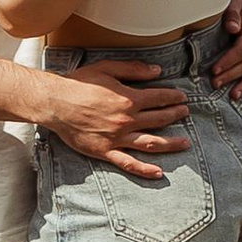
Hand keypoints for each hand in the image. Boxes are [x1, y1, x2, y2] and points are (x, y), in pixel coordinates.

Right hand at [38, 57, 191, 183]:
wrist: (55, 103)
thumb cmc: (79, 84)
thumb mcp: (107, 68)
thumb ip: (133, 70)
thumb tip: (157, 71)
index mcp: (128, 99)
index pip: (158, 98)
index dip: (173, 97)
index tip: (182, 97)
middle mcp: (126, 120)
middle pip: (159, 119)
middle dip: (175, 115)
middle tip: (186, 113)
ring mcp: (117, 138)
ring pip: (151, 143)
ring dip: (170, 143)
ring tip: (185, 143)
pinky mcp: (106, 151)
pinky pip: (129, 163)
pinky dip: (145, 170)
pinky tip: (159, 173)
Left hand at [210, 0, 241, 102]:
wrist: (240, 8)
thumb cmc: (232, 6)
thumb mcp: (232, 4)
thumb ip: (232, 14)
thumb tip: (234, 27)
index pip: (241, 50)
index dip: (228, 61)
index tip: (214, 69)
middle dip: (231, 75)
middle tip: (214, 83)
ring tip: (233, 96)